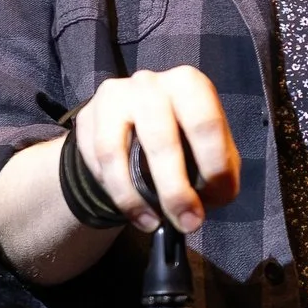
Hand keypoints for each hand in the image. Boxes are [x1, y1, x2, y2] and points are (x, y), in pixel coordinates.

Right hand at [72, 66, 240, 234]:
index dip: (214, 166)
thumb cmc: (181, 136)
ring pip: (116, 151)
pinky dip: (115, 191)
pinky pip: (96, 160)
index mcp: (189, 85)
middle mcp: (150, 83)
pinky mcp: (88, 116)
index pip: (205, 124)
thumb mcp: (210, 145)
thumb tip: (213, 197)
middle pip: (161, 139)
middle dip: (176, 190)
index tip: (216, 198)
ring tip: (154, 224)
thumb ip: (219, 168)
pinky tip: (133, 210)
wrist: (131, 121)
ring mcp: (114, 97)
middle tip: (188, 223)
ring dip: (135, 197)